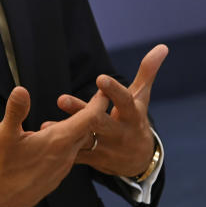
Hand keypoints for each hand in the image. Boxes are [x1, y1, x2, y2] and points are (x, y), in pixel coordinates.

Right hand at [0, 85, 107, 206]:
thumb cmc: (1, 169)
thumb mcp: (4, 136)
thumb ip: (16, 111)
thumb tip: (21, 90)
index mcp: (58, 141)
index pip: (89, 119)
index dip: (99, 103)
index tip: (106, 91)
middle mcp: (66, 155)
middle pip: (88, 130)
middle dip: (91, 114)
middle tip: (94, 100)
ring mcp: (62, 168)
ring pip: (79, 143)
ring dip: (79, 129)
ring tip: (75, 116)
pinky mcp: (56, 177)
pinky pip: (70, 155)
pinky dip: (69, 143)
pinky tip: (57, 140)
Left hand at [48, 43, 168, 177]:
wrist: (139, 160)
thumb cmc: (136, 119)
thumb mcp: (142, 97)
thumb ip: (147, 72)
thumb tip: (162, 46)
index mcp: (132, 116)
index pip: (124, 102)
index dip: (113, 91)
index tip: (100, 78)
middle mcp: (119, 133)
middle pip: (100, 122)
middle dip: (83, 112)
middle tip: (63, 99)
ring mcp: (106, 148)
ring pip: (84, 139)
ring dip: (66, 131)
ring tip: (47, 125)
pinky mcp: (93, 160)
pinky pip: (75, 154)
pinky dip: (60, 147)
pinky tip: (43, 138)